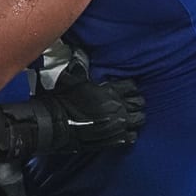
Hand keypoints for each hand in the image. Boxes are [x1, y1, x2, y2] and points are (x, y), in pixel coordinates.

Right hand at [0, 57, 144, 160]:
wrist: (55, 126)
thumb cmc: (62, 102)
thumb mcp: (73, 81)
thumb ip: (81, 69)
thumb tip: (78, 56)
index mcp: (109, 92)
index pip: (131, 86)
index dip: (130, 88)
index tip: (126, 90)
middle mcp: (117, 107)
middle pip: (139, 102)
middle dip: (135, 102)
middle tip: (129, 103)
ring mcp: (117, 124)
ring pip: (139, 119)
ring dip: (135, 117)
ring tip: (129, 117)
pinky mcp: (114, 140)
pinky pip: (131, 137)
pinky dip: (129, 134)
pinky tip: (124, 131)